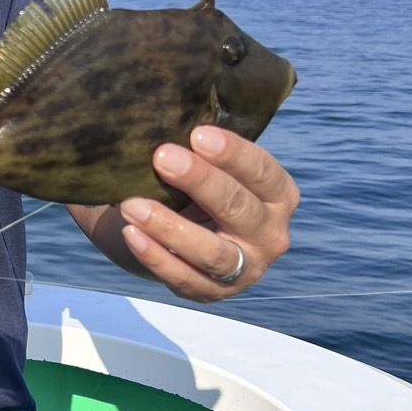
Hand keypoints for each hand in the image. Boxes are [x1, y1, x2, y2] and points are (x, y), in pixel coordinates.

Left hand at [118, 125, 299, 301]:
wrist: (178, 235)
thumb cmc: (195, 188)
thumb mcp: (209, 167)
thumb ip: (201, 150)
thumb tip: (165, 118)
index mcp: (279, 195)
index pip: (262, 172)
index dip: (232, 153)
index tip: (197, 134)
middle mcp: (271, 235)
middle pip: (240, 209)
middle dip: (200, 181)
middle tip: (162, 157)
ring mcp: (246, 270)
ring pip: (213, 252)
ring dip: (170, 227)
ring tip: (132, 204)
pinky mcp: (213, 292)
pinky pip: (184, 278)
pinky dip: (155, 256)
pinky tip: (131, 233)